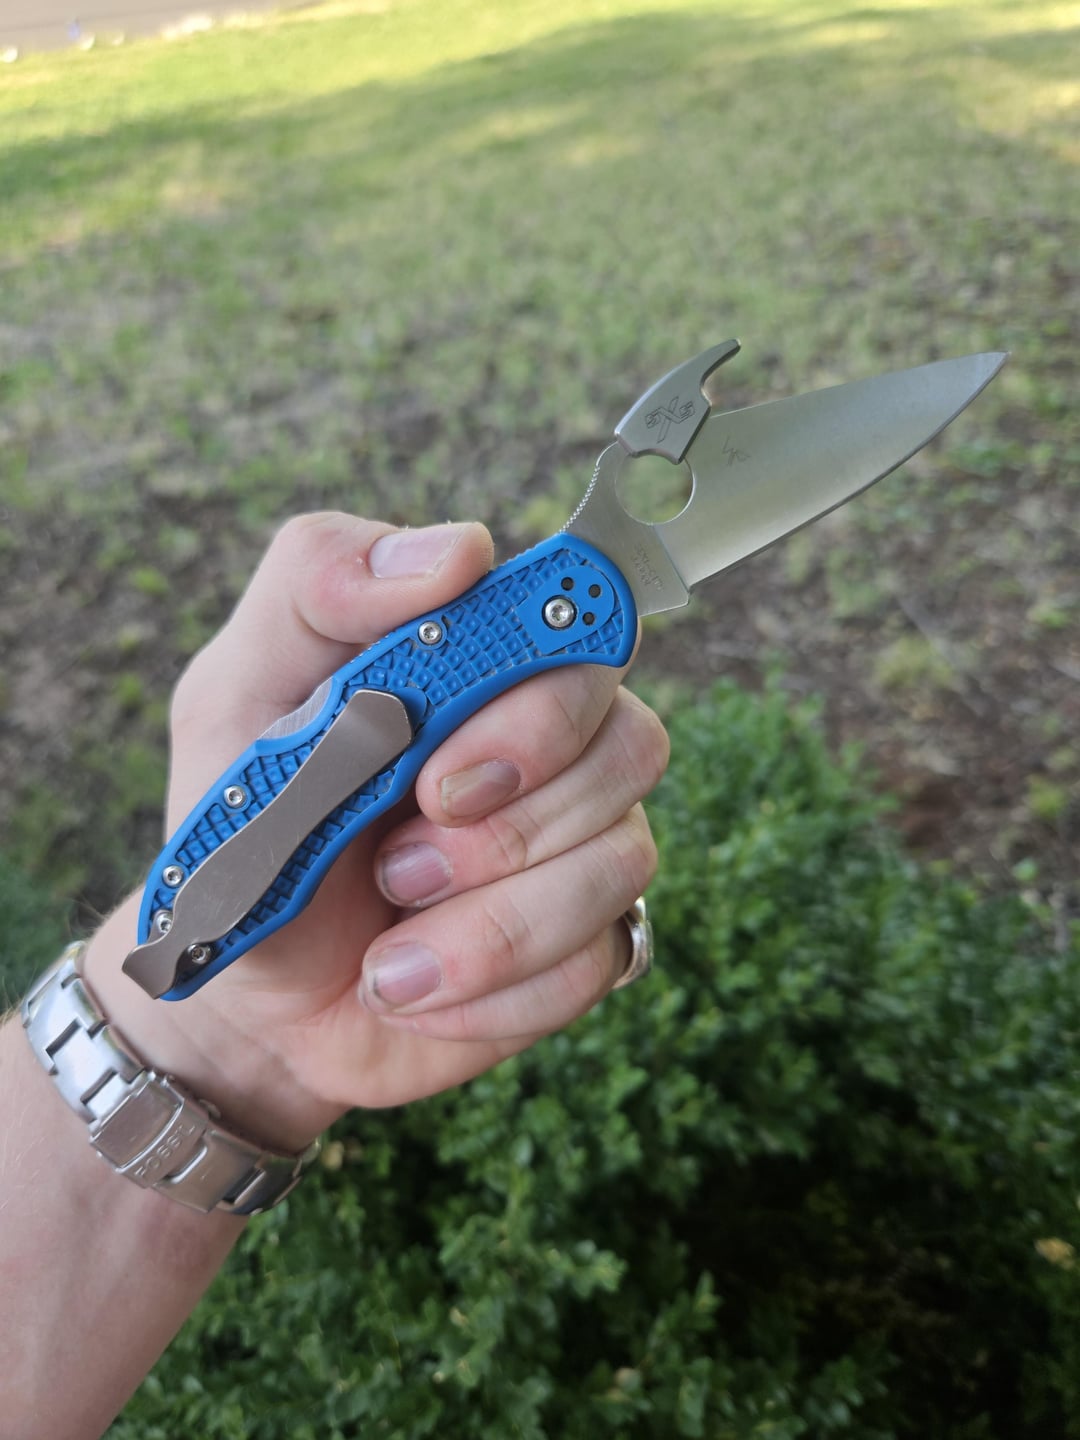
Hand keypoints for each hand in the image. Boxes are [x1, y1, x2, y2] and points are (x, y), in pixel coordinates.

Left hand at [85, 514, 667, 1152]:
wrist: (246, 997)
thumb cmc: (244, 828)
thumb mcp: (235, 693)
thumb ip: (319, 585)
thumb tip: (463, 552)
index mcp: (483, 666)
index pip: (584, 632)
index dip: (537, 708)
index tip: (439, 775)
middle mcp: (554, 747)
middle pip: (631, 744)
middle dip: (508, 826)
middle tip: (396, 861)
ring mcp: (583, 848)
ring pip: (621, 861)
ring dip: (487, 925)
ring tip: (385, 948)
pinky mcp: (589, 947)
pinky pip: (598, 961)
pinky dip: (490, 993)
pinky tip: (412, 988)